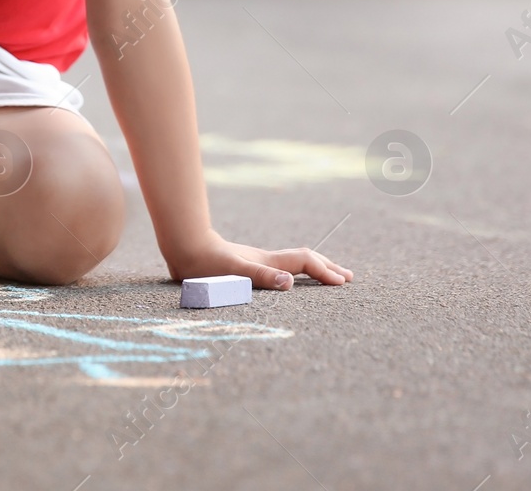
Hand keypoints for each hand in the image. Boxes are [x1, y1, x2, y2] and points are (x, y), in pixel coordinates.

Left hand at [166, 229, 352, 289]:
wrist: (183, 247)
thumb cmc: (204, 263)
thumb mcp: (233, 272)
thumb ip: (261, 276)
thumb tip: (290, 282)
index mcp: (268, 262)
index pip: (304, 262)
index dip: (324, 271)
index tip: (342, 284)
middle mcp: (266, 260)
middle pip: (304, 259)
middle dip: (326, 268)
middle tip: (347, 278)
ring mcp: (256, 261)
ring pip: (292, 262)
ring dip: (313, 268)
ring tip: (326, 275)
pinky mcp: (245, 265)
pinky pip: (280, 267)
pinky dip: (294, 271)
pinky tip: (288, 278)